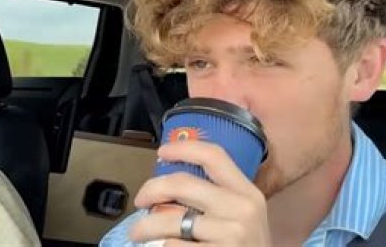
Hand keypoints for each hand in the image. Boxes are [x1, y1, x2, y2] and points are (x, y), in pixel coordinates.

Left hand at [129, 140, 270, 245]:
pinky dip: (162, 246)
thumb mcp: (244, 216)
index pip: (214, 156)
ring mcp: (230, 235)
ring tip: (138, 232)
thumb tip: (171, 183)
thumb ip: (218, 197)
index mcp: (247, 193)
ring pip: (171, 220)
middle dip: (152, 189)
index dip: (183, 149)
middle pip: (182, 183)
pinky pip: (173, 246)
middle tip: (140, 200)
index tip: (162, 151)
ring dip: (146, 225)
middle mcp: (241, 209)